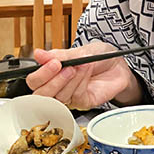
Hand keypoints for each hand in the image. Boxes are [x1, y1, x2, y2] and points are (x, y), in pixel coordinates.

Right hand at [26, 42, 142, 109]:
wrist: (119, 64)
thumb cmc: (98, 56)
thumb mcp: (78, 50)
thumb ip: (58, 56)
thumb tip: (38, 54)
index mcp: (51, 73)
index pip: (34, 81)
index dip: (41, 74)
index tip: (53, 63)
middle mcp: (57, 87)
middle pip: (41, 95)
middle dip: (53, 81)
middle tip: (66, 67)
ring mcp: (70, 97)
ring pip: (60, 96)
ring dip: (71, 79)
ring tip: (81, 65)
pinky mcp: (83, 103)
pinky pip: (76, 97)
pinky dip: (81, 83)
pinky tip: (86, 71)